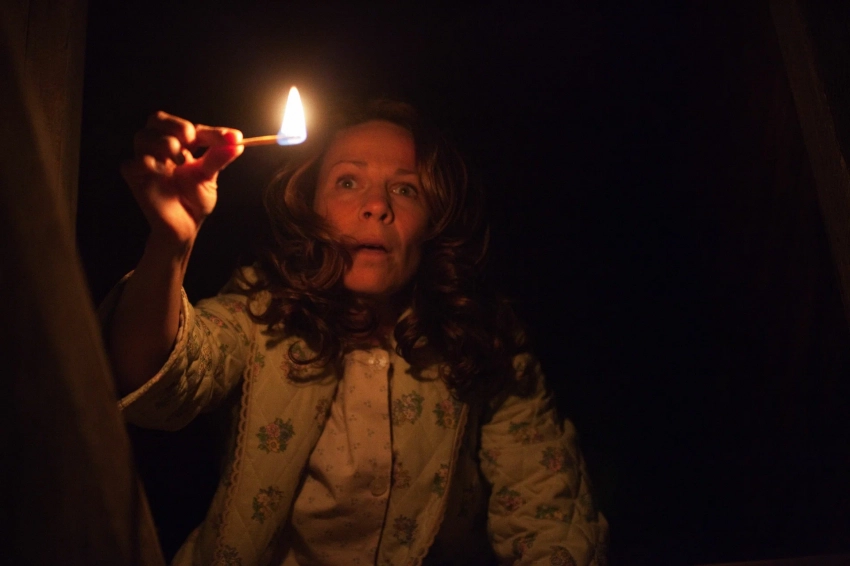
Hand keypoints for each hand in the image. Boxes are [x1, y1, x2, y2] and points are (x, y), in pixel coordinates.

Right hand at [120, 111, 242, 248]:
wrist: (184, 226)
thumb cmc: (194, 199)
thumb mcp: (210, 177)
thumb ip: (218, 158)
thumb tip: (236, 142)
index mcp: (179, 144)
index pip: (188, 127)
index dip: (210, 131)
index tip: (232, 138)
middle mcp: (160, 148)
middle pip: (157, 120)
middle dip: (176, 126)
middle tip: (191, 138)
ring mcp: (145, 161)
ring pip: (142, 137)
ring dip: (163, 143)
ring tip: (179, 159)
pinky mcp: (134, 178)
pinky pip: (132, 163)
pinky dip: (146, 163)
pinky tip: (163, 172)